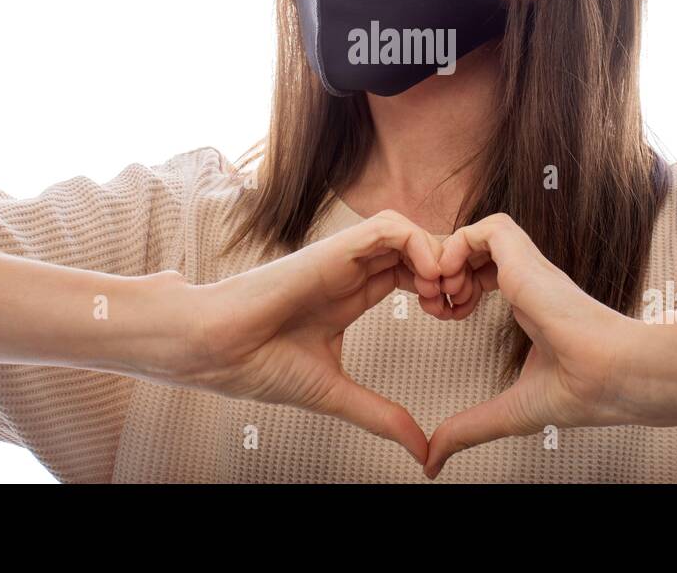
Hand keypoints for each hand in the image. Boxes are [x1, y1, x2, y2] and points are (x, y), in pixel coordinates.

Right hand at [148, 210, 450, 464]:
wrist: (216, 351)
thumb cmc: (259, 365)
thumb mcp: (336, 393)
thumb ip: (380, 415)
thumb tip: (421, 450)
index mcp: (352, 294)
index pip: (413, 273)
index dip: (442, 289)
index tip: (455, 318)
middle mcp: (350, 271)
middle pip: (417, 248)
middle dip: (449, 270)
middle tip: (459, 305)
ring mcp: (342, 257)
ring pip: (407, 231)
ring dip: (436, 254)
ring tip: (444, 293)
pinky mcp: (333, 248)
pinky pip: (387, 226)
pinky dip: (417, 243)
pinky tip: (427, 278)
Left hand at [423, 213, 656, 478]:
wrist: (614, 376)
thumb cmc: (583, 390)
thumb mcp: (509, 411)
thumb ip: (469, 428)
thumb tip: (433, 461)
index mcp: (529, 304)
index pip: (483, 275)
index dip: (453, 288)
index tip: (444, 316)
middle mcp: (528, 281)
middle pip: (475, 251)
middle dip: (444, 270)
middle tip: (433, 303)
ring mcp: (529, 268)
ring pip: (479, 233)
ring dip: (449, 256)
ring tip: (443, 293)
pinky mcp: (527, 260)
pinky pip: (488, 228)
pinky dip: (461, 244)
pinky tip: (453, 280)